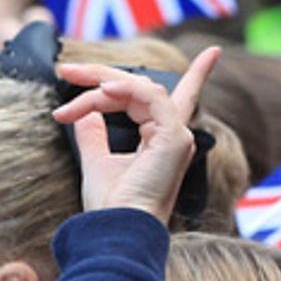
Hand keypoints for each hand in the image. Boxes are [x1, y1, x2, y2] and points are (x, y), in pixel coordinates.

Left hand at [53, 46, 218, 221]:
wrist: (116, 228)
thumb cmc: (108, 204)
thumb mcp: (96, 161)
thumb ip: (93, 133)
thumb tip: (83, 112)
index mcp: (160, 140)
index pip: (178, 99)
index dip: (198, 75)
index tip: (214, 52)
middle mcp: (173, 135)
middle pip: (140, 89)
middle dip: (101, 76)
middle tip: (66, 71)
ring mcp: (176, 136)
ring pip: (140, 89)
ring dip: (100, 85)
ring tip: (69, 91)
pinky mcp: (172, 138)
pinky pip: (151, 98)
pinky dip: (126, 89)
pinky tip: (101, 91)